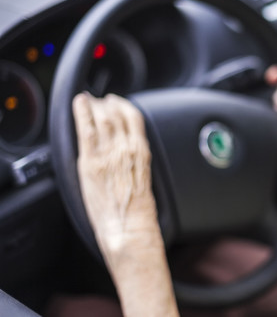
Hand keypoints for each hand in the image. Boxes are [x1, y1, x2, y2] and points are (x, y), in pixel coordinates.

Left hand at [72, 93, 158, 255]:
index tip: (116, 101)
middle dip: (107, 103)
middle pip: (116, 114)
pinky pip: (86, 130)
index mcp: (141, 152)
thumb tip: (127, 152)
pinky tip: (79, 104)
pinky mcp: (91, 162)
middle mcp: (126, 148)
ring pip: (102, 118)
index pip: (133, 118)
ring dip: (95, 105)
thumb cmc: (139, 211)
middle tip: (100, 100)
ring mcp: (107, 154)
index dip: (123, 105)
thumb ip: (136, 160)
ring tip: (88, 100)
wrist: (130, 227)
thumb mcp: (146, 178)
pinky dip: (82, 113)